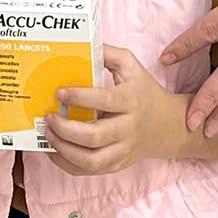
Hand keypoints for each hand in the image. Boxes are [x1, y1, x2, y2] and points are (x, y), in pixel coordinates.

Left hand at [43, 46, 184, 176]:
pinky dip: (68, 164)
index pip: (104, 100)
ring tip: (48, 134)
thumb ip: (108, 53)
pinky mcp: (117, 164)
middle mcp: (128, 128)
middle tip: (48, 117)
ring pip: (91, 160)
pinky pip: (89, 171)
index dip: (80, 97)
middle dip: (65, 129)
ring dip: (64, 150)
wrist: (169, 126)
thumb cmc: (144, 92)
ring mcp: (123, 150)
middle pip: (95, 136)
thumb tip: (79, 45)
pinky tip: (54, 150)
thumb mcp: (131, 66)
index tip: (59, 92)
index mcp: (131, 101)